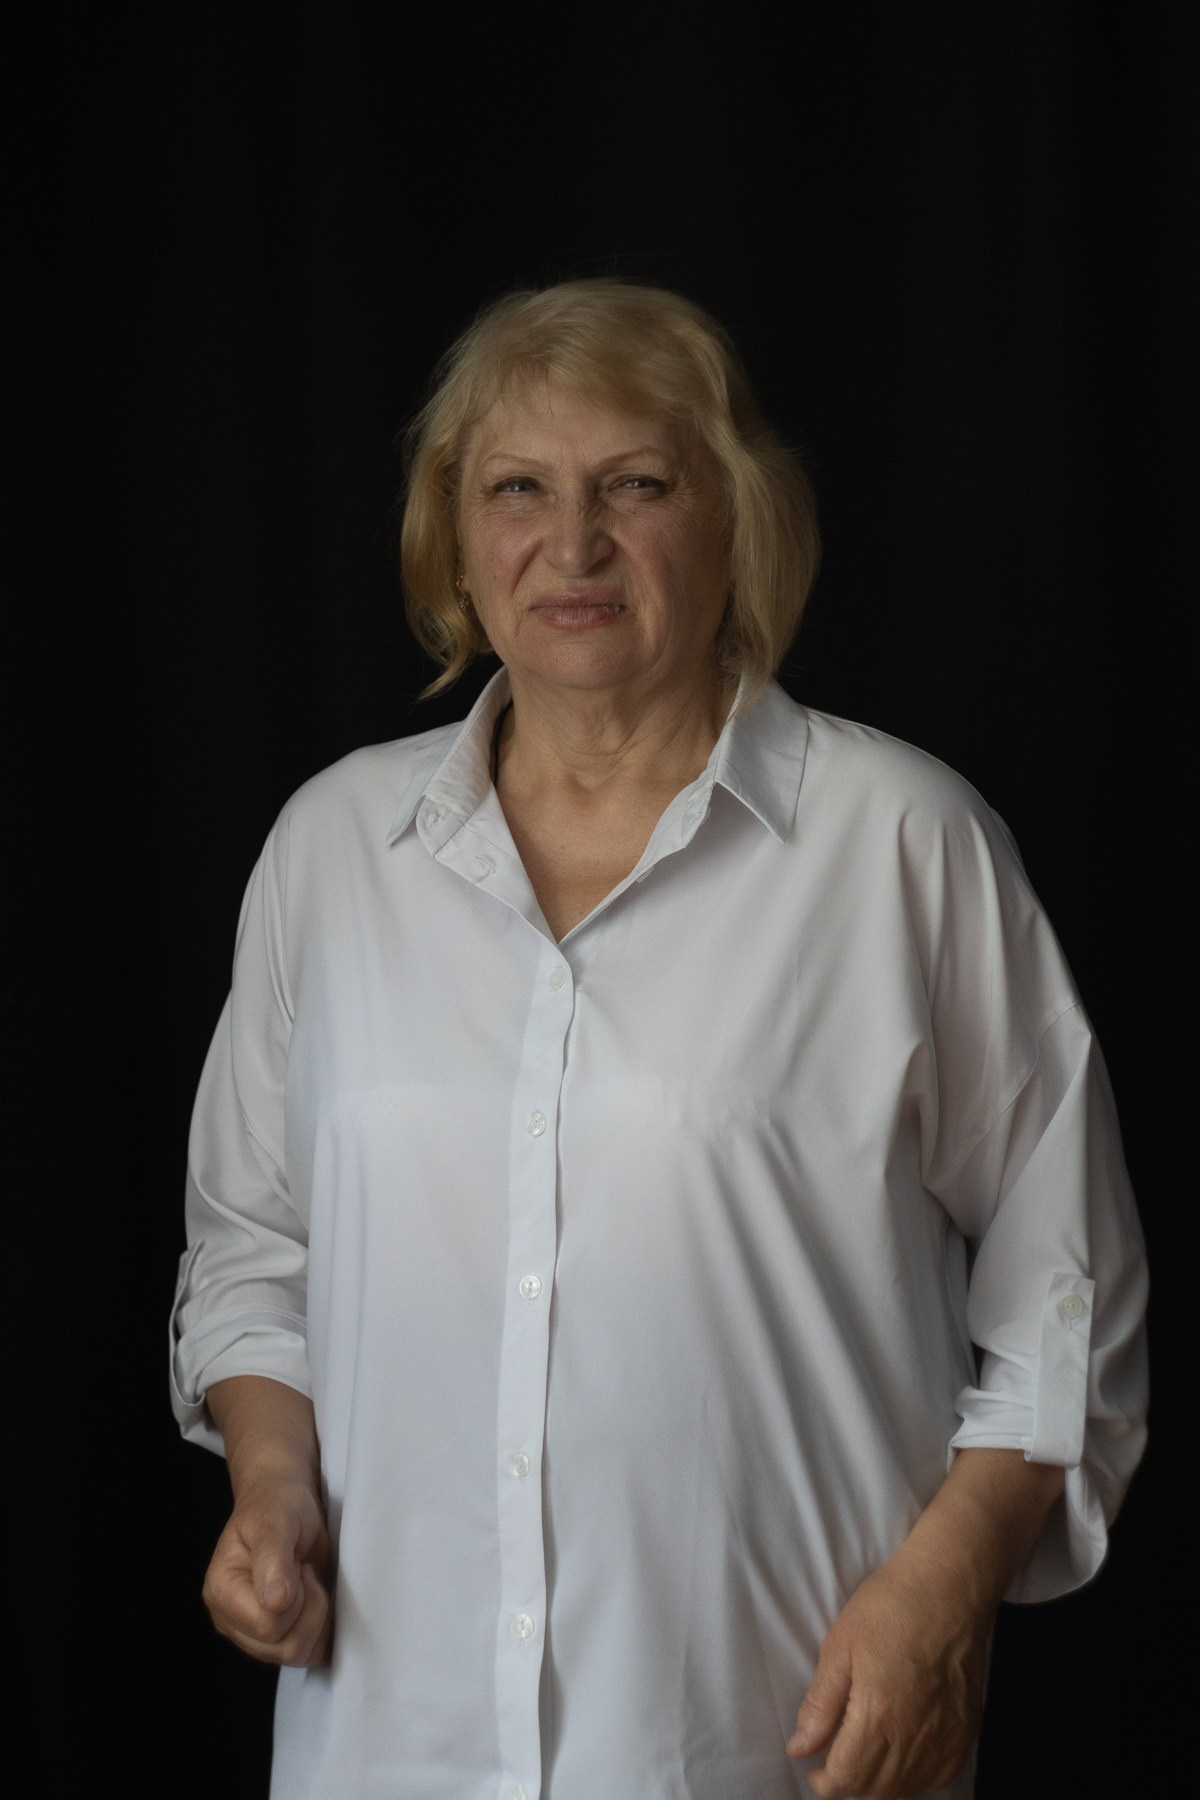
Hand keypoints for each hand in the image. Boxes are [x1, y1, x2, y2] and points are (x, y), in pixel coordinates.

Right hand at [202, 1476, 332, 1666]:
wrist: (285, 1504)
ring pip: (297, 1655)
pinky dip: (322, 1630)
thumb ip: (273, 1558)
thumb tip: (275, 1602)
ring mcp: (254, 1635)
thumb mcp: (275, 1519)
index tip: (296, 1563)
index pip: (267, 1624)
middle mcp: (232, 1620)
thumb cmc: (276, 1506)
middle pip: (284, 1647)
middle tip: (304, 1571)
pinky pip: (309, 1655)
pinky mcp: (278, 1640)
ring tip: (307, 1583)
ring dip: (317, 1617)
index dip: (295, 1597)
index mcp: (221, 1590)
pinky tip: (316, 1600)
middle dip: (310, 1606)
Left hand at [786, 1547, 989, 1798]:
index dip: (825, 1784)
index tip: (813, 1771)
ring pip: (906, 1789)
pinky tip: (901, 1753)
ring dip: (879, 1784)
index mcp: (879, 1716)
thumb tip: (800, 1748)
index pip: (847, 1778)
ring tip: (864, 1755)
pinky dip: (914, 1777)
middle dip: (849, 1783)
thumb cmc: (890, 1608)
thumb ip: (820, 1704)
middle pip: (876, 1790)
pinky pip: (937, 1777)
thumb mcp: (839, 1646)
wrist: (948, 1589)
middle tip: (835, 1759)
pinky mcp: (966, 1733)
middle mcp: (915, 1737)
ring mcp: (945, 1739)